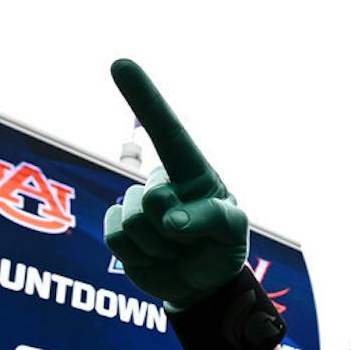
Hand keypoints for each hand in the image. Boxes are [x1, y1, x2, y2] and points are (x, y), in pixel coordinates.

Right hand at [104, 60, 248, 309]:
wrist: (201, 285)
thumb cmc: (222, 249)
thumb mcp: (234, 233)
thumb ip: (212, 218)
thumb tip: (170, 218)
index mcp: (192, 173)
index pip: (168, 133)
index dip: (145, 98)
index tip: (120, 64)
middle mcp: (161, 183)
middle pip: (152, 199)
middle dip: (174, 231)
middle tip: (190, 241)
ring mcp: (137, 206)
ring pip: (134, 223)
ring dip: (159, 248)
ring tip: (175, 251)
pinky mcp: (118, 229)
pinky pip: (116, 238)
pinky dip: (138, 257)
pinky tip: (154, 258)